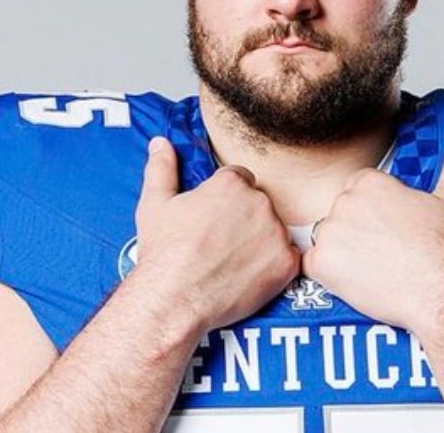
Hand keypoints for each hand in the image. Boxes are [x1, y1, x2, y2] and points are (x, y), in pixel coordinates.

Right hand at [131, 137, 299, 331]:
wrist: (174, 299)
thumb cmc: (163, 253)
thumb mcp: (155, 204)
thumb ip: (161, 168)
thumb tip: (160, 143)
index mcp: (231, 184)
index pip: (240, 180)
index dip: (226, 200)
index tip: (214, 219)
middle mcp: (259, 203)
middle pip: (259, 205)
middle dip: (245, 220)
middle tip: (220, 244)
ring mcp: (276, 234)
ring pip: (274, 231)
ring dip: (260, 242)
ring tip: (232, 263)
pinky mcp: (286, 264)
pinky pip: (288, 259)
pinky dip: (273, 267)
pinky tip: (249, 276)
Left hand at [302, 131, 443, 331]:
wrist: (439, 289)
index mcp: (369, 182)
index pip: (354, 192)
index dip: (371, 214)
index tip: (388, 230)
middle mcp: (345, 201)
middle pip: (338, 216)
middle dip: (356, 233)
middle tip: (384, 252)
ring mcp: (330, 232)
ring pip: (326, 240)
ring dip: (342, 253)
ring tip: (373, 267)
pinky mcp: (321, 263)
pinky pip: (312, 266)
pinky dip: (328, 275)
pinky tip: (355, 279)